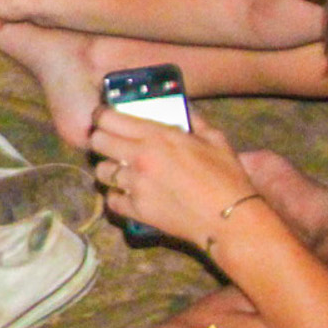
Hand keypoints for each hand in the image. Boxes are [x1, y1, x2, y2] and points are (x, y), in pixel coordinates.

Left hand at [89, 106, 254, 250]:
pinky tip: (129, 194)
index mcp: (156, 136)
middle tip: (112, 142)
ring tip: (122, 170)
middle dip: (101, 139)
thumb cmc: (226, 177)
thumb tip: (183, 107)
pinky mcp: (137, 211)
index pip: (108, 118)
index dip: (102, 115)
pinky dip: (117, 196)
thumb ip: (195, 119)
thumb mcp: (215, 139)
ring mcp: (135, 186)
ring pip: (101, 172)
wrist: (230, 220)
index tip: (105, 117)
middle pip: (96, 142)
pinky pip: (111, 200)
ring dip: (110, 169)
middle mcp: (139, 158)